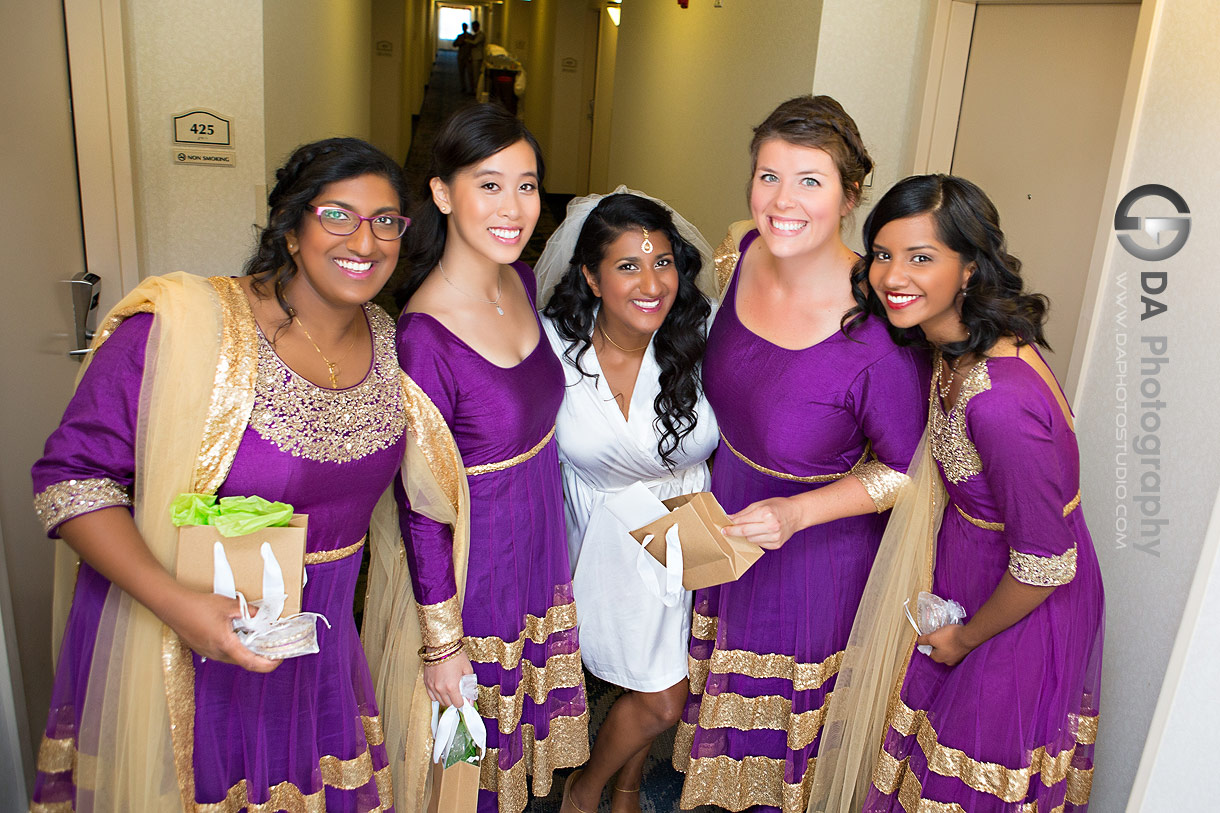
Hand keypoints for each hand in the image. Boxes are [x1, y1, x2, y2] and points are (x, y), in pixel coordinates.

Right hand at [160, 587, 279, 672]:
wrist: (173, 607)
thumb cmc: (198, 606)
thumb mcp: (230, 605)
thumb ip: (250, 612)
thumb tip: (264, 616)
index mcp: (226, 645)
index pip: (252, 663)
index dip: (269, 664)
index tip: (279, 658)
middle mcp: (217, 654)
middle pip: (244, 661)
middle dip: (260, 655)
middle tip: (271, 644)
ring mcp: (209, 653)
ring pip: (234, 657)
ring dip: (246, 649)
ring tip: (255, 635)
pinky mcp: (204, 649)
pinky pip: (224, 652)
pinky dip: (235, 646)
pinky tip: (237, 632)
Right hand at [423, 649, 473, 707]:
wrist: (441, 644)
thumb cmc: (455, 654)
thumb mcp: (467, 669)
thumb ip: (470, 686)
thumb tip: (470, 700)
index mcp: (451, 686)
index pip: (457, 704)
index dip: (463, 702)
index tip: (465, 698)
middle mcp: (440, 688)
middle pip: (448, 704)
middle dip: (455, 700)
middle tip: (459, 692)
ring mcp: (432, 685)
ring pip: (439, 700)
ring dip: (446, 698)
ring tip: (451, 689)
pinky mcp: (426, 682)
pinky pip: (431, 695)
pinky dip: (437, 695)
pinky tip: (442, 689)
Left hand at [721, 497, 803, 549]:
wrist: (796, 514)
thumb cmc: (778, 506)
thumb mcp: (760, 504)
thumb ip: (744, 513)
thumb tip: (730, 519)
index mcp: (766, 513)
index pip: (743, 523)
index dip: (731, 526)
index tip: (723, 527)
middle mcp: (771, 526)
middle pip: (745, 533)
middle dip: (733, 532)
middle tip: (726, 532)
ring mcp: (775, 537)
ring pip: (751, 540)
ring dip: (746, 535)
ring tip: (751, 528)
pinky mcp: (776, 544)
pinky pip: (759, 544)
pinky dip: (756, 539)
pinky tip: (761, 532)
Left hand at [917, 624, 975, 665]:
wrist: (969, 636)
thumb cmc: (950, 637)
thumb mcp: (932, 637)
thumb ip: (923, 640)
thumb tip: (919, 641)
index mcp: (939, 659)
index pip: (928, 651)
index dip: (928, 643)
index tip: (930, 635)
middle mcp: (948, 661)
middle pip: (938, 651)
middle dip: (937, 643)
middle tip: (939, 634)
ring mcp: (957, 658)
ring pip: (947, 649)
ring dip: (946, 643)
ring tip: (947, 634)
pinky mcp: (964, 653)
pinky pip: (956, 648)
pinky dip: (954, 643)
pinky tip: (955, 637)